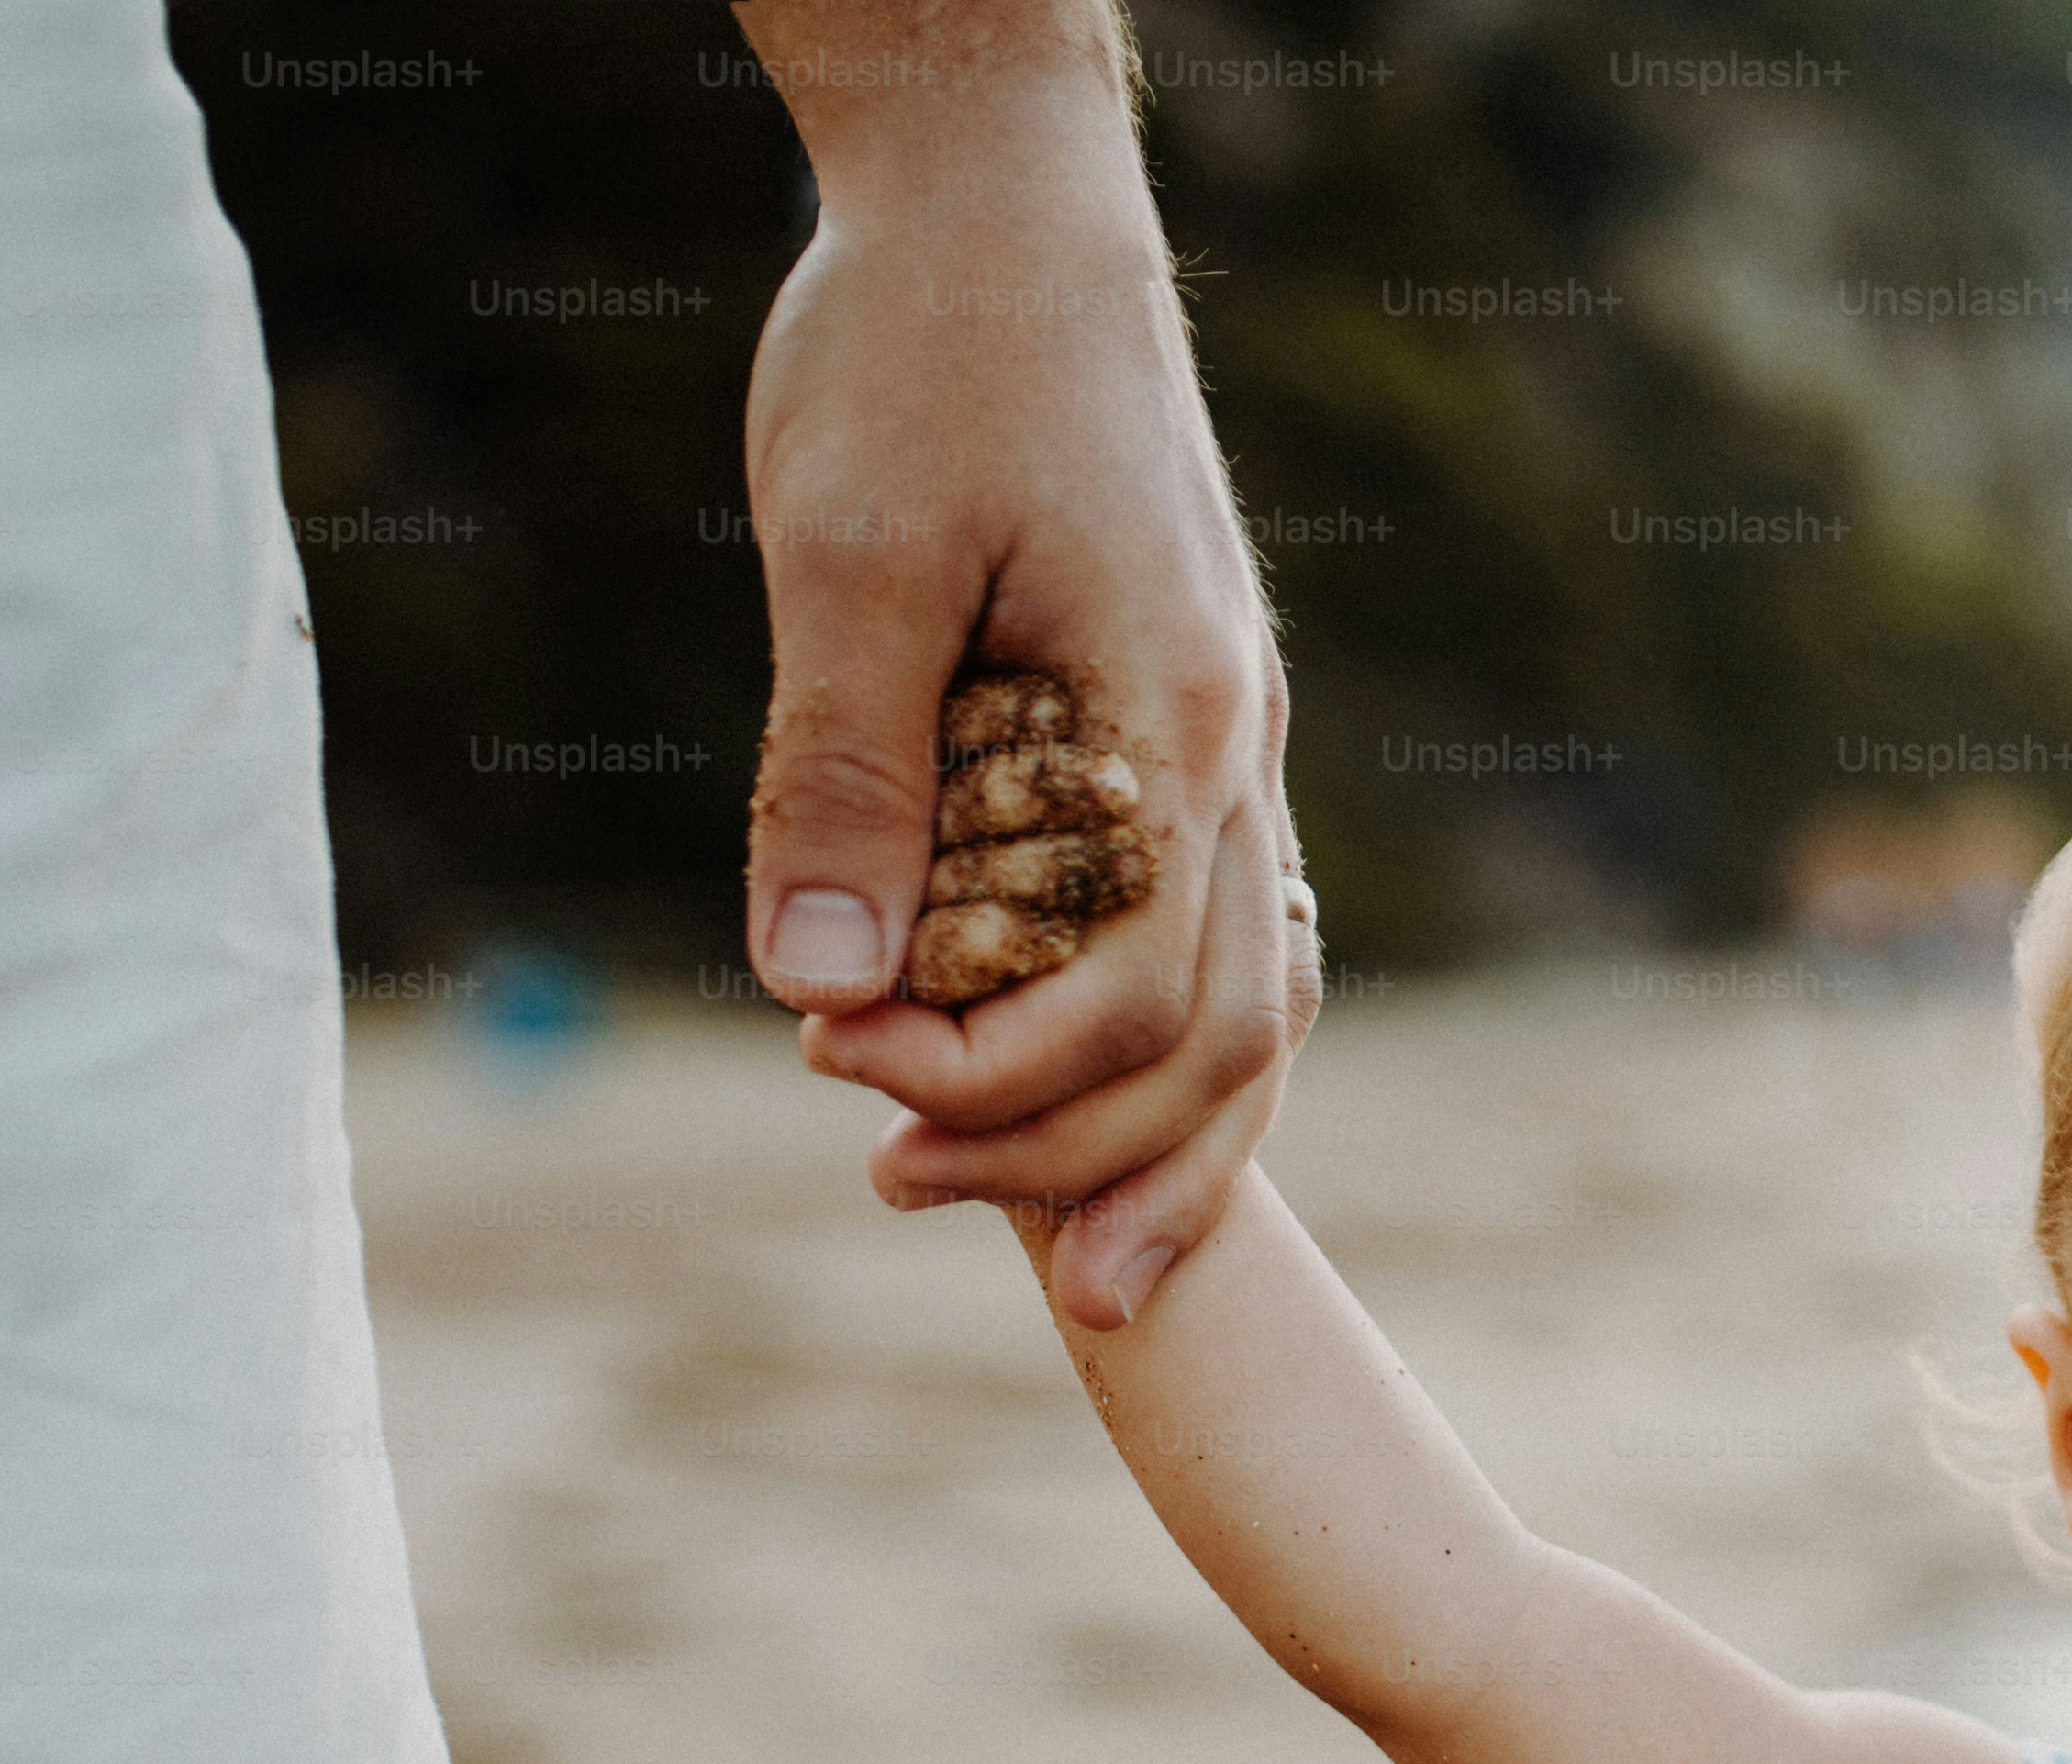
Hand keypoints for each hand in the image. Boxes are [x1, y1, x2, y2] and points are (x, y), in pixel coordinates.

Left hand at [730, 42, 1313, 1330]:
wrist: (1006, 206)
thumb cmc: (919, 349)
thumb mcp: (846, 554)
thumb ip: (843, 772)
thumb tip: (820, 992)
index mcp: (1176, 715)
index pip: (1131, 989)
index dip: (991, 1076)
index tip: (835, 1066)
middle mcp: (1237, 745)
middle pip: (1222, 1031)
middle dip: (1080, 1156)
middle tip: (897, 1194)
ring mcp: (1231, 739)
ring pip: (1251, 999)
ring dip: (1151, 1136)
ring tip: (1057, 1250)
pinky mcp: (1188, 724)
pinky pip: (1222, 931)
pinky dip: (1162, 1040)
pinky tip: (1087, 1095)